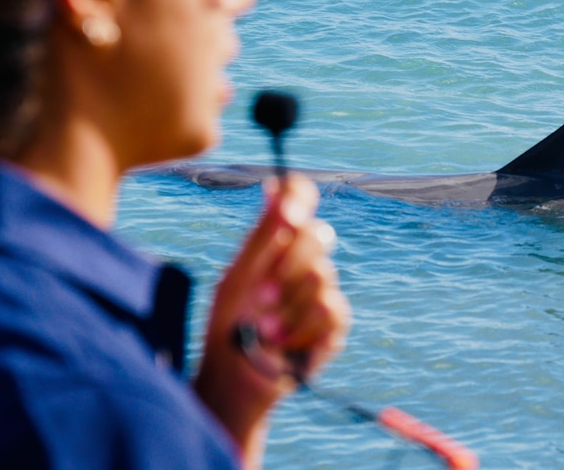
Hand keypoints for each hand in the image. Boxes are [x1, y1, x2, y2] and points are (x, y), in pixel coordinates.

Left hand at [194, 174, 349, 467]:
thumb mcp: (237, 276)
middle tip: (259, 295)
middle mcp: (304, 259)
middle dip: (287, 267)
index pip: (301, 198)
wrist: (235, 378)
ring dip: (287, 308)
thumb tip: (272, 185)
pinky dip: (300, 329)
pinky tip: (282, 344)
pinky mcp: (334, 323)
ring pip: (323, 276)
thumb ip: (260, 235)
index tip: (287, 218)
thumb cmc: (228, 323)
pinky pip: (331, 310)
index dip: (300, 199)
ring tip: (262, 330)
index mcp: (279, 240)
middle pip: (319, 235)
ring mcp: (322, 289)